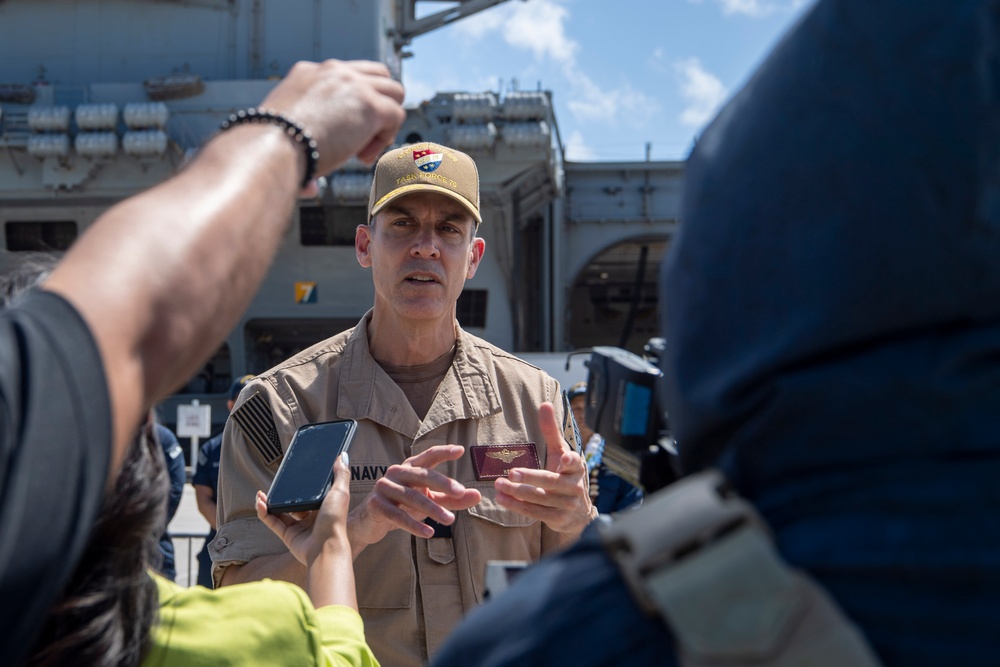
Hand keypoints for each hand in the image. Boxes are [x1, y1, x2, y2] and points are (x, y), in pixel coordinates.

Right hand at [256, 453, 351, 566]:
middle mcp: (311, 516)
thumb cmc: (335, 521)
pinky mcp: (288, 535)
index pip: (311, 492)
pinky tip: (260, 503)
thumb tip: (342, 455)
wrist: (325, 547)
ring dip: (269, 502)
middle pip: (293, 502)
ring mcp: (299, 527)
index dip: (302, 484)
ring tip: (261, 493)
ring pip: (280, 512)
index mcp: (324, 506)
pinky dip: (264, 513)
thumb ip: (340, 474)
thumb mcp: (340, 492)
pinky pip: (273, 522)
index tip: (292, 473)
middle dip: (282, 493)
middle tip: (274, 483)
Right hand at [261, 59, 405, 173]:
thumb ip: (301, 146)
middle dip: (377, 106)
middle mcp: (333, 71)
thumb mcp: (286, 132)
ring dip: (384, 123)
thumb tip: (309, 188)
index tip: (342, 133)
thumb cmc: (270, 150)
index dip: (353, 106)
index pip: (348, 77)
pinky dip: (384, 140)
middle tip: (360, 139)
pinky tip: (362, 157)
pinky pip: (396, 116)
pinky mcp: (371, 106)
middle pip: (378, 76)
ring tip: (362, 151)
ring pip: (394, 93)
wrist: (270, 148)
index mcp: (309, 73)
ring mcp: (354, 85)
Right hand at [348, 445, 481, 555]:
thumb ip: (452, 498)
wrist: (369, 522)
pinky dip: (414, 525)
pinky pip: (398, 516)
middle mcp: (396, 472)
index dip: (443, 451)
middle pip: (422, 475)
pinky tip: (429, 532)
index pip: (429, 455)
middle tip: (461, 492)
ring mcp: (384, 487)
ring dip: (432, 509)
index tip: (461, 450)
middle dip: (443, 483)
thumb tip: (477, 495)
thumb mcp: (429, 500)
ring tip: (450, 520)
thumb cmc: (403, 506)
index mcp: (410, 466)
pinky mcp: (376, 505)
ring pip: (412, 497)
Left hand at [494, 402, 593, 533]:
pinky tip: (502, 498)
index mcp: (576, 468)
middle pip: (550, 481)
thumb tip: (545, 404)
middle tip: (512, 472)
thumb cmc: (565, 474)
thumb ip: (551, 431)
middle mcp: (574, 487)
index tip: (563, 458)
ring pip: (540, 498)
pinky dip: (517, 506)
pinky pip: (535, 512)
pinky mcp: (557, 519)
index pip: (575, 462)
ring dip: (517, 492)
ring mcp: (566, 505)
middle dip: (531, 477)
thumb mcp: (561, 452)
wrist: (578, 514)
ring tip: (498, 484)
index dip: (570, 460)